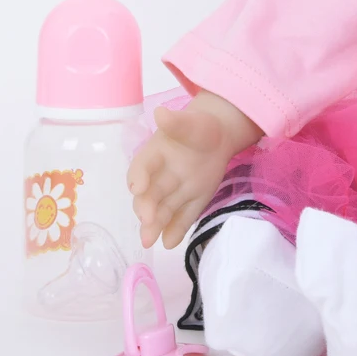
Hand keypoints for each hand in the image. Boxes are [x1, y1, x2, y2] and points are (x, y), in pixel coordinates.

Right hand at [127, 103, 234, 249]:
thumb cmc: (198, 127)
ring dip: (155, 225)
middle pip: (149, 195)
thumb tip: (160, 112)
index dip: (138, 177)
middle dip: (145, 208)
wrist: (219, 137)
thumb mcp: (191, 122)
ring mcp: (175, 191)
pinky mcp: (192, 201)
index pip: (141, 167)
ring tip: (149, 241)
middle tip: (147, 221)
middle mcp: (160, 177)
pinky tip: (170, 243)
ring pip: (163, 210)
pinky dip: (176, 230)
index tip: (138, 187)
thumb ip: (177, 121)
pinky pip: (182, 217)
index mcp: (155, 155)